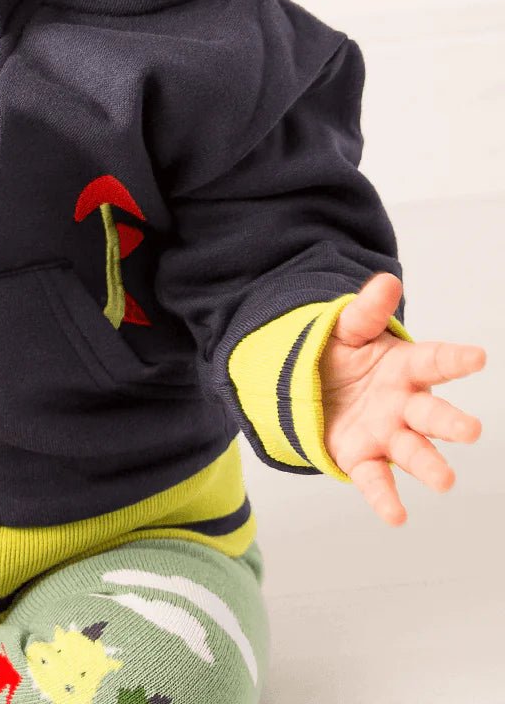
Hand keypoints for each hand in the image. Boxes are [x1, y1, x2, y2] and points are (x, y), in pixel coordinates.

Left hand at [319, 271, 486, 525]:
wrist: (316, 385)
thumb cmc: (345, 355)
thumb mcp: (350, 329)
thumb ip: (367, 310)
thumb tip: (386, 279)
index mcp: (406, 367)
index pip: (435, 361)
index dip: (456, 358)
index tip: (479, 356)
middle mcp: (404, 405)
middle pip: (431, 414)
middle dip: (451, 422)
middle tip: (472, 430)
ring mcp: (387, 434)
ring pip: (413, 451)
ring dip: (429, 465)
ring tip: (445, 480)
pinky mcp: (363, 457)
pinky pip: (376, 480)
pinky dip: (386, 498)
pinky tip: (396, 517)